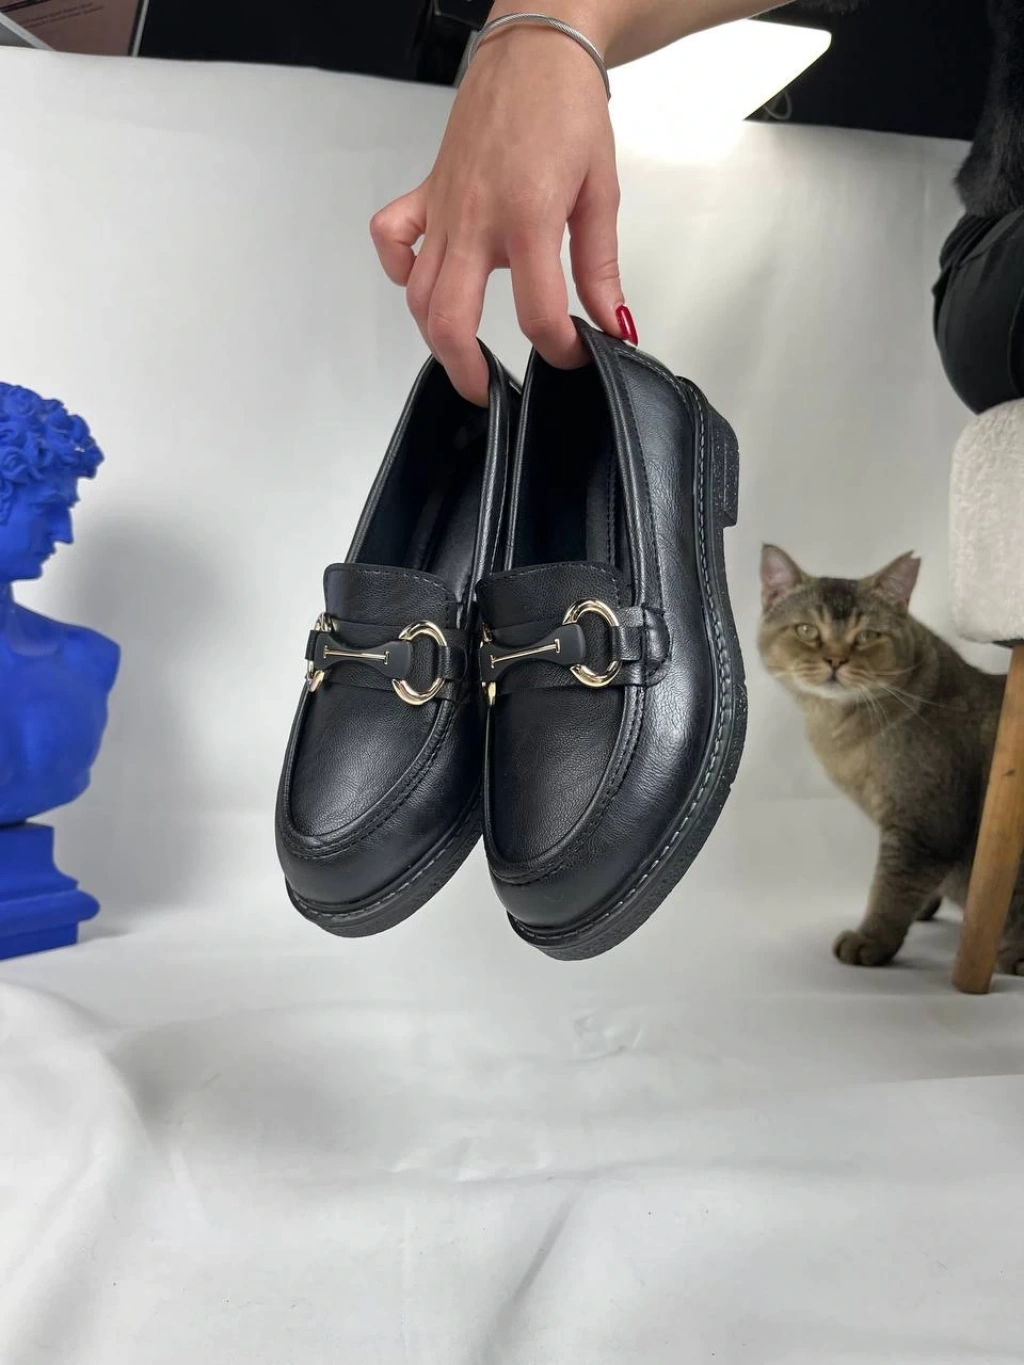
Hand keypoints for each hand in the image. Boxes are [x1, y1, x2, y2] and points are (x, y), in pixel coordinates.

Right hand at [370, 27, 631, 403]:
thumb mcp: (601, 191)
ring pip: (419, 293)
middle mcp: (476, 218)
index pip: (537, 312)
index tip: (573, 356)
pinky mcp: (428, 192)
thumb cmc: (567, 107)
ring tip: (463, 355)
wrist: (535, 49)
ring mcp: (446, 208)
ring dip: (435, 335)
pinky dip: (400, 269)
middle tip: (489, 391)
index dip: (558, 349)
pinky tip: (422, 282)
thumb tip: (614, 322)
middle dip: (469, 370)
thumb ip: (601, 266)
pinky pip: (393, 238)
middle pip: (452, 320)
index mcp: (527, 217)